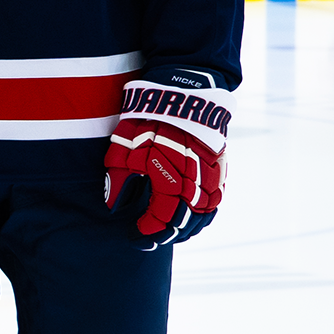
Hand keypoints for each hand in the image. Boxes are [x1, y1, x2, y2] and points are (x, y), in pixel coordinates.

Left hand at [103, 67, 232, 249]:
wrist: (183, 95)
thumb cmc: (148, 121)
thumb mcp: (123, 149)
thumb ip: (118, 180)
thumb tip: (113, 205)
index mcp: (170, 182)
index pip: (160, 221)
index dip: (146, 233)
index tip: (134, 235)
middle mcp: (196, 185)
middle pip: (184, 224)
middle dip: (166, 235)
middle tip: (151, 238)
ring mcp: (212, 178)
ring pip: (204, 216)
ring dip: (188, 229)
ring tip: (171, 233)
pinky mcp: (221, 168)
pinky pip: (216, 201)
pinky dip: (204, 215)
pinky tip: (192, 217)